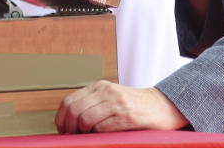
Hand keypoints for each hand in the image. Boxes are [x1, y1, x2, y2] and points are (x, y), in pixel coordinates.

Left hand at [54, 81, 187, 133]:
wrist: (163, 106)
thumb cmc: (134, 105)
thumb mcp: (110, 98)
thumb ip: (92, 104)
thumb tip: (67, 121)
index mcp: (100, 86)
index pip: (69, 101)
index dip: (61, 119)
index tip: (63, 130)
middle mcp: (107, 91)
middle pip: (74, 110)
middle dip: (69, 128)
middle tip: (74, 136)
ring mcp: (118, 103)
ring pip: (86, 119)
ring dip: (84, 133)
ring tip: (89, 136)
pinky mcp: (128, 117)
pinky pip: (102, 129)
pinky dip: (99, 135)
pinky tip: (104, 135)